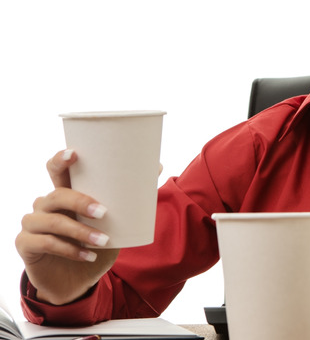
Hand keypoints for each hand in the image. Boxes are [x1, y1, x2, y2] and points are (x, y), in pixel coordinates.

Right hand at [15, 150, 118, 304]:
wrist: (76, 282)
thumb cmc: (95, 245)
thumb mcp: (115, 223)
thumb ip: (129, 199)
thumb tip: (157, 167)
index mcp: (65, 193)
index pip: (56, 170)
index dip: (60, 160)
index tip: (74, 154)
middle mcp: (44, 204)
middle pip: (57, 195)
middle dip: (81, 202)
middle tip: (104, 213)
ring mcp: (32, 224)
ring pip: (53, 221)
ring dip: (80, 231)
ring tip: (104, 241)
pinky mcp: (26, 244)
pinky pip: (46, 243)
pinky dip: (70, 250)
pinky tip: (88, 256)